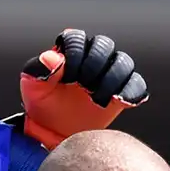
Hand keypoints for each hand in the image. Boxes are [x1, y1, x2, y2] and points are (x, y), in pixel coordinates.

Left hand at [18, 29, 148, 149]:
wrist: (56, 132)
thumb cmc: (43, 106)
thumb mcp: (32, 90)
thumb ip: (37, 71)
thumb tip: (51, 57)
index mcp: (68, 51)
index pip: (77, 38)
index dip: (74, 54)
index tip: (66, 77)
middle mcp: (92, 56)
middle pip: (104, 46)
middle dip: (93, 67)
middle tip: (82, 87)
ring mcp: (109, 72)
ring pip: (123, 62)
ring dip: (111, 80)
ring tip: (95, 99)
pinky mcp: (123, 90)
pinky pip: (136, 84)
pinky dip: (130, 92)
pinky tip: (116, 101)